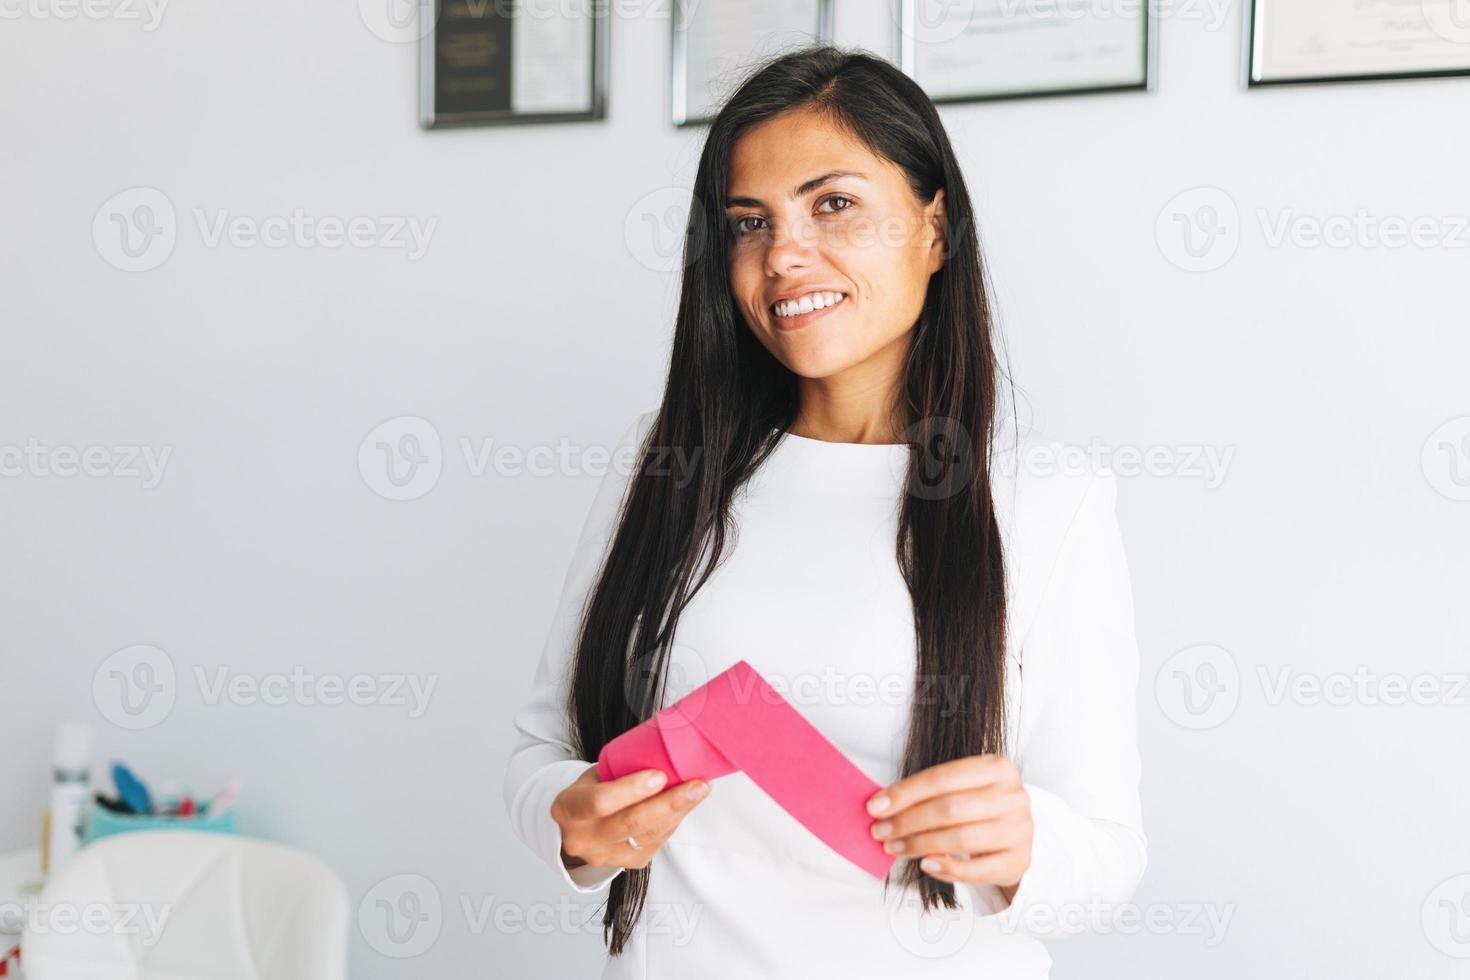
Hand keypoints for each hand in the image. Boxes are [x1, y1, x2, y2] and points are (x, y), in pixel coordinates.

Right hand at [551, 764, 710, 871]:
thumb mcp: (592, 777)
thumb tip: (665, 751)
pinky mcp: (627, 865)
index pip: (600, 802)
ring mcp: (604, 856)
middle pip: (632, 823)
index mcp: (569, 809)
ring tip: (699, 791)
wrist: (575, 829)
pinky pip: (656, 843)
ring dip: (679, 812)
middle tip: (697, 785)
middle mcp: (583, 838)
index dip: (632, 790)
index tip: (660, 775)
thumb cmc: (589, 792)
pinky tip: (684, 807)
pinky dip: (673, 823)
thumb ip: (620, 771)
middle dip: (670, 802)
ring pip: (649, 836)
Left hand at [866, 755, 1031, 895]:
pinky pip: (978, 870)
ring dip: (920, 845)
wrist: (1014, 833)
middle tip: (880, 832)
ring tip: (895, 848)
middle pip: (950, 809)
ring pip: (961, 839)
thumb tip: (881, 806)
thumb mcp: (960, 788)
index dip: (905, 793)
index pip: (942, 778)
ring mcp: (1020, 829)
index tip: (875, 807)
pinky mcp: (1020, 860)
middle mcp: (1013, 796)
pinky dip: (948, 869)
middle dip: (908, 821)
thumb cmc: (977, 806)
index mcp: (997, 768)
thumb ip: (927, 794)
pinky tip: (926, 865)